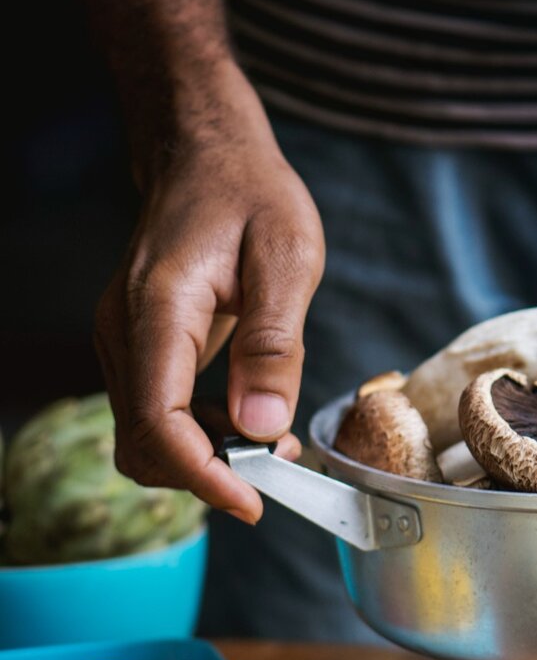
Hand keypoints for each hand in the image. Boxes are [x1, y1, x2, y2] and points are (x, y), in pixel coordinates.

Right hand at [95, 71, 322, 521]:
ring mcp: (125, 341)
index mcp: (158, 308)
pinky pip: (158, 413)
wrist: (206, 156)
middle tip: (279, 466)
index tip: (253, 503)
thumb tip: (265, 427)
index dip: (204, 475)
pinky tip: (250, 419)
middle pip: (144, 441)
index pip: (160, 420)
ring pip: (146, 435)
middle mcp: (125, 332)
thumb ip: (274, 343)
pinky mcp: (140, 347)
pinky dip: (200, 435)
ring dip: (205, 458)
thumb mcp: (287, 259)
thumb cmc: (252, 197)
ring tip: (273, 441)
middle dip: (208, 473)